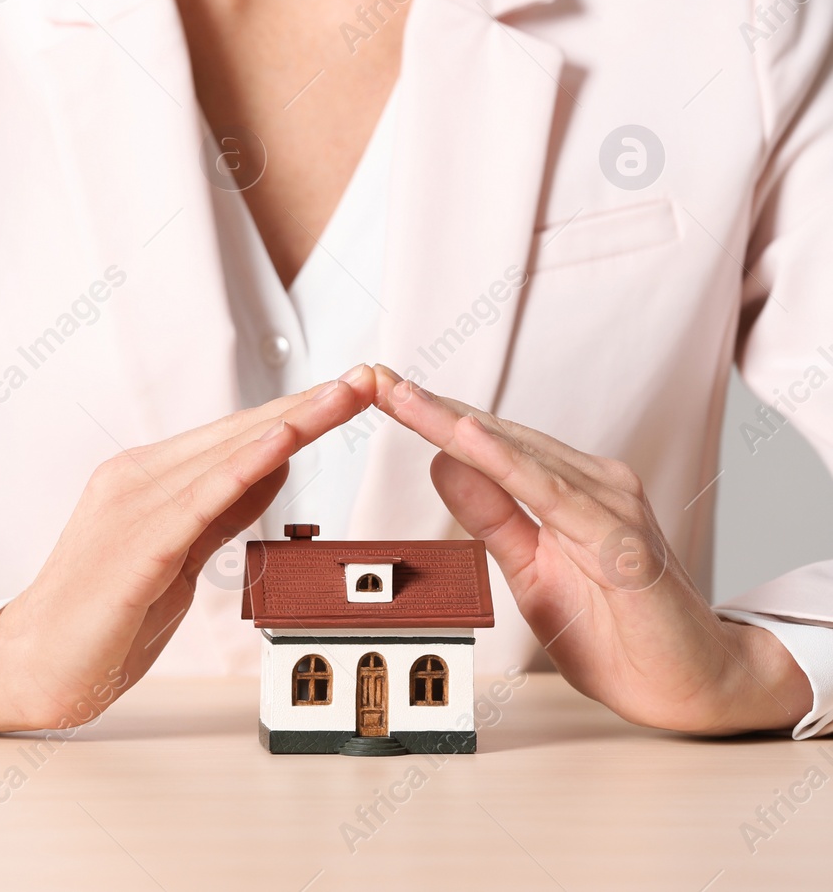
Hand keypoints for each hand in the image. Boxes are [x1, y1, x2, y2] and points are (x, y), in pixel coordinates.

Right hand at [0, 366, 377, 730]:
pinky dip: (246, 467)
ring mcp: (132, 505)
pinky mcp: (137, 544)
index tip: (343, 393)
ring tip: (344, 396)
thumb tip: (272, 470)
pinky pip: (201, 499)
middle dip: (306, 406)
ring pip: (226, 454)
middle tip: (363, 378)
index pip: (231, 438)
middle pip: (236, 434)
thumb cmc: (99, 620)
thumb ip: (219, 513)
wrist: (33, 665)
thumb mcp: (176, 559)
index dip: (293, 414)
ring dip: (292, 423)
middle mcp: (136, 478)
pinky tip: (285, 443)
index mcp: (145, 480)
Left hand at [371, 366, 811, 734]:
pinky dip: (507, 465)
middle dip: (430, 408)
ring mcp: (611, 506)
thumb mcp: (530, 570)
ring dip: (454, 424)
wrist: (688, 685)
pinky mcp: (621, 540)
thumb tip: (445, 465)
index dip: (433, 418)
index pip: (489, 445)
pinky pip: (552, 495)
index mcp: (568, 489)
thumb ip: (493, 518)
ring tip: (404, 397)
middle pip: (496, 437)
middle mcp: (593, 484)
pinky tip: (466, 440)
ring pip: (517, 455)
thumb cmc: (617, 632)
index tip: (382, 392)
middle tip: (375, 378)